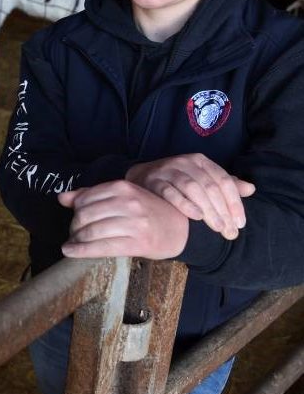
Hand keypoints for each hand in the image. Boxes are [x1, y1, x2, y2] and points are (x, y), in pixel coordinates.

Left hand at [59, 180, 188, 259]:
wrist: (179, 228)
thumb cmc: (146, 210)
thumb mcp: (123, 195)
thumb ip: (91, 194)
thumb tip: (62, 198)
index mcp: (123, 187)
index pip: (86, 198)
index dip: (74, 209)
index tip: (74, 218)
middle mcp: (128, 203)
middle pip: (86, 215)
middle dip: (74, 226)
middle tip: (73, 233)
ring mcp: (134, 223)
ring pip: (92, 231)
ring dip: (76, 239)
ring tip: (72, 243)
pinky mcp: (138, 243)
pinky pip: (103, 247)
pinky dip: (82, 250)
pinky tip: (70, 251)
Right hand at [125, 154, 254, 239]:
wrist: (141, 177)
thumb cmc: (177, 181)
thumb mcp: (202, 178)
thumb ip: (225, 184)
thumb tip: (251, 189)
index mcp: (200, 161)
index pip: (223, 181)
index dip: (235, 203)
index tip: (240, 224)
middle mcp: (185, 162)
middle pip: (210, 186)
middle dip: (223, 211)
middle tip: (229, 232)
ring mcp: (168, 170)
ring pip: (193, 188)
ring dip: (208, 209)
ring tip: (217, 228)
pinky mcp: (153, 181)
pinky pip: (171, 192)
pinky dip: (184, 204)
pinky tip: (196, 217)